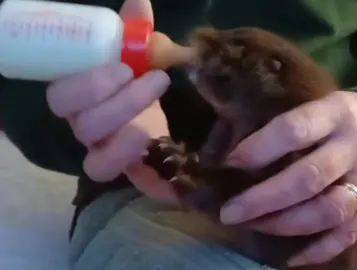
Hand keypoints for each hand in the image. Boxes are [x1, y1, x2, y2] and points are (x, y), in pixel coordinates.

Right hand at [46, 0, 179, 203]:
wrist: (176, 116)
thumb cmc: (151, 80)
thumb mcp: (148, 54)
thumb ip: (139, 32)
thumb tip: (139, 1)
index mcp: (84, 96)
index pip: (61, 96)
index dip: (87, 83)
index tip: (125, 66)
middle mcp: (87, 125)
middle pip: (80, 123)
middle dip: (115, 101)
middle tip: (152, 79)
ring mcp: (104, 151)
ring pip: (93, 153)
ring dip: (126, 129)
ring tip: (157, 108)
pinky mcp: (124, 171)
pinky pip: (109, 174)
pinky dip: (127, 158)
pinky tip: (151, 139)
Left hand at [221, 91, 356, 266]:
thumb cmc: (336, 115)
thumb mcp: (314, 102)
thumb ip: (282, 126)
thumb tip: (235, 156)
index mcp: (335, 113)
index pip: (295, 130)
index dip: (260, 148)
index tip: (230, 163)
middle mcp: (354, 147)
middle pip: (310, 178)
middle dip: (264, 199)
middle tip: (230, 212)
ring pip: (330, 211)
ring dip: (286, 225)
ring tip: (254, 226)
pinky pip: (349, 235)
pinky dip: (318, 250)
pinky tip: (289, 257)